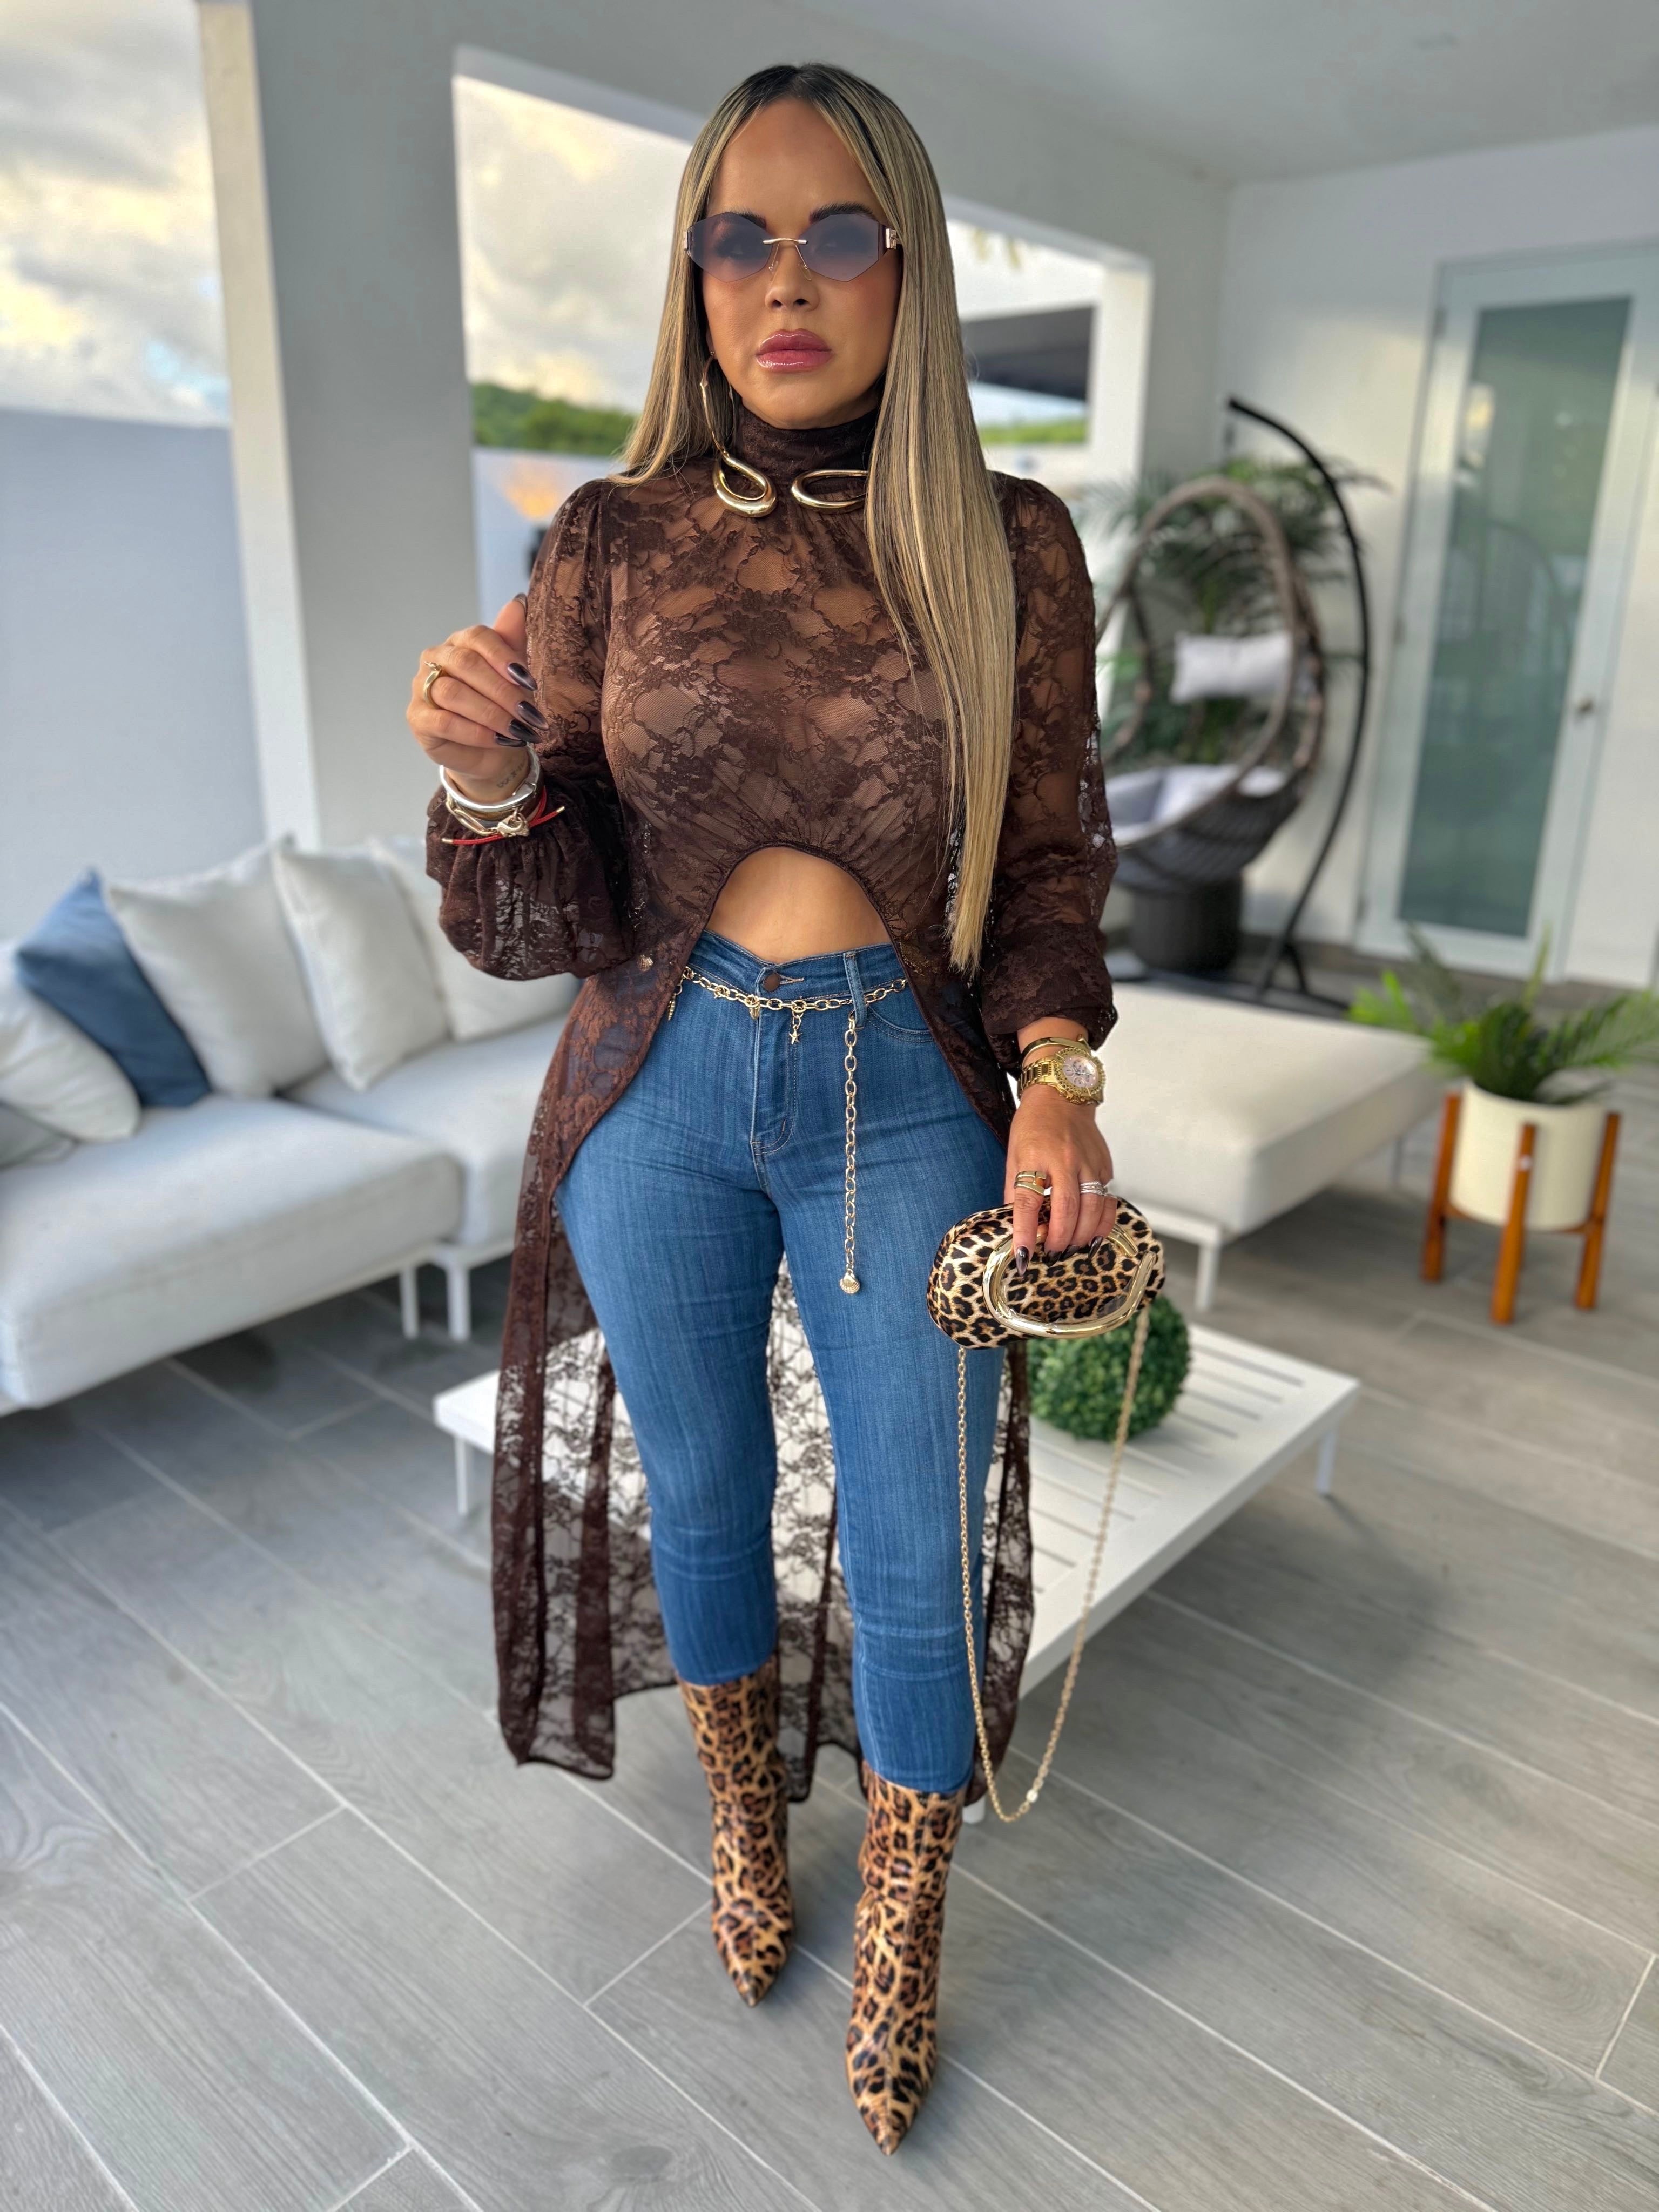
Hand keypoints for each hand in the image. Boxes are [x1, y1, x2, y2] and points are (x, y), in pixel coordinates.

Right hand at [407, 595, 544, 802]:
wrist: (490, 750)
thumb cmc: (501, 708)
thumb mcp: (513, 675)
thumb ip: (512, 640)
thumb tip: (519, 600)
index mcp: (460, 642)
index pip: (478, 637)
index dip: (504, 657)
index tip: (530, 683)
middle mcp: (436, 658)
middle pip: (466, 664)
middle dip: (502, 691)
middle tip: (529, 714)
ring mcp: (422, 687)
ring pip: (453, 693)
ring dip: (491, 713)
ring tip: (518, 730)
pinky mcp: (417, 718)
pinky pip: (444, 722)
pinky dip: (475, 732)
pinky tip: (497, 739)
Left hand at [1006, 1086, 1115, 1268]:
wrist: (1062, 1096)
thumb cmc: (1034, 1125)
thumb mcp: (1014, 1154)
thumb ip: (1015, 1189)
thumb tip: (1015, 1223)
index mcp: (1035, 1156)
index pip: (1028, 1200)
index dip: (1025, 1231)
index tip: (1022, 1256)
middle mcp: (1064, 1160)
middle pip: (1066, 1208)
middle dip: (1059, 1238)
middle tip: (1051, 1253)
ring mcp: (1088, 1162)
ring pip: (1092, 1207)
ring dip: (1082, 1234)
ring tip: (1071, 1248)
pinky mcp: (1104, 1165)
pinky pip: (1107, 1199)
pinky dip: (1103, 1221)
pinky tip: (1094, 1235)